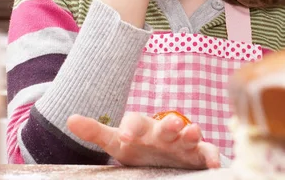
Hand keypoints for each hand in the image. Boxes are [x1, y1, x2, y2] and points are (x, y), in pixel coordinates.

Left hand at [67, 112, 220, 168]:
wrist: (163, 154)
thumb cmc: (138, 147)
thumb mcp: (117, 142)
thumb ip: (96, 132)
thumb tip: (70, 118)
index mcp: (142, 129)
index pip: (135, 122)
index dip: (131, 127)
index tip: (125, 136)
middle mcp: (163, 132)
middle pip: (165, 125)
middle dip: (168, 124)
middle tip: (171, 122)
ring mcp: (181, 142)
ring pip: (188, 134)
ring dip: (192, 132)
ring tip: (192, 132)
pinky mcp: (197, 154)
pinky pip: (206, 152)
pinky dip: (211, 156)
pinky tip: (214, 164)